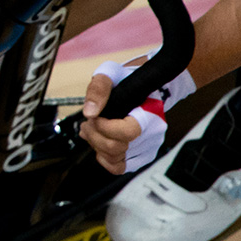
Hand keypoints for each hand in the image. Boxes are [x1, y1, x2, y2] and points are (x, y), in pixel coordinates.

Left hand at [78, 58, 194, 174]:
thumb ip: (99, 89)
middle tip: (88, 123)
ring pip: (116, 160)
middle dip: (94, 135)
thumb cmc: (128, 82)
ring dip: (96, 145)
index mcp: (150, 113)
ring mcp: (148, 146)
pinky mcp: (142, 156)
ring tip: (91, 130)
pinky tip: (99, 143)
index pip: (128, 132)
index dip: (105, 127)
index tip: (95, 117)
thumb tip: (90, 112)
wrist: (144, 88)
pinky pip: (120, 167)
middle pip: (118, 148)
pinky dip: (104, 158)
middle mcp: (152, 133)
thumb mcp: (110, 73)